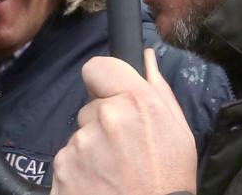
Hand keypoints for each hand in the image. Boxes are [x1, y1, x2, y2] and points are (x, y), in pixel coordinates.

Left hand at [51, 49, 197, 194]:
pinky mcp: (63, 168)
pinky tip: (100, 185)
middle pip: (91, 107)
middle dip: (102, 124)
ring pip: (80, 135)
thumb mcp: (179, 135)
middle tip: (124, 152)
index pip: (97, 67)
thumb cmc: (170, 182)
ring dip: (92, 150)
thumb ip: (159, 91)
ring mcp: (80, 144)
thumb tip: (145, 59)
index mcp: (136, 102)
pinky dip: (80, 171)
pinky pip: (68, 159)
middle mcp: (104, 117)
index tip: (110, 97)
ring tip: (114, 174)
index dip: (103, 82)